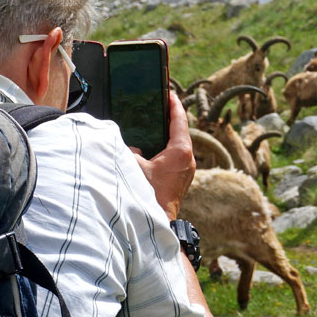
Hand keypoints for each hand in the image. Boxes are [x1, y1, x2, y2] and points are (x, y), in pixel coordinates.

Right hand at [129, 91, 194, 220]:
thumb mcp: (133, 167)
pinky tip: (153, 146)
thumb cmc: (148, 196)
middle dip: (170, 116)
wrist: (158, 224)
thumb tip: (130, 145)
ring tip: (156, 121)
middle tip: (160, 103)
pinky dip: (167, 146)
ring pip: (179, 143)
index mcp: (180, 151)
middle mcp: (188, 158)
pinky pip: (177, 155)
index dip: (173, 104)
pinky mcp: (182, 178)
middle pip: (181, 130)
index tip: (169, 92)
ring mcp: (187, 169)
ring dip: (168, 132)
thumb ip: (128, 151)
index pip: (179, 120)